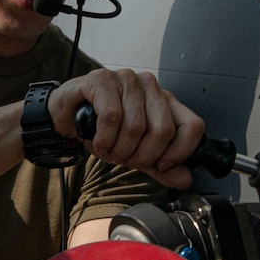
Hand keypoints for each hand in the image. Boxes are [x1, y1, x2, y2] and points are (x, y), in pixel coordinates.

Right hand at [49, 68, 204, 188]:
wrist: (66, 118)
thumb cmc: (103, 131)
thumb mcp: (137, 154)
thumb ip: (161, 167)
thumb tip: (184, 179)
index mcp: (166, 102)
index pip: (193, 127)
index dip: (180, 153)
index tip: (161, 165)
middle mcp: (151, 86)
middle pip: (163, 131)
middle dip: (140, 156)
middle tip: (124, 158)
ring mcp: (127, 80)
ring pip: (136, 127)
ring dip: (118, 149)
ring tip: (107, 148)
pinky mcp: (103, 80)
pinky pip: (112, 117)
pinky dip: (104, 139)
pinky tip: (98, 141)